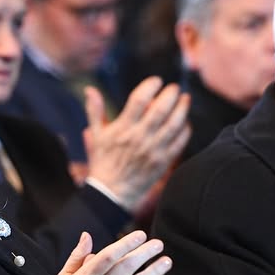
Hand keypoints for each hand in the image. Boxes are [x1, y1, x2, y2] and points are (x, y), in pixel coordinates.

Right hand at [84, 76, 190, 211]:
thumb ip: (95, 111)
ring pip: (173, 124)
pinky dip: (185, 129)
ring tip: (185, 99)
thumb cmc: (103, 161)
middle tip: (174, 88)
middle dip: (170, 94)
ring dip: (182, 108)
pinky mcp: (163, 162)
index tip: (156, 81)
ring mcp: (153, 150)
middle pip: (160, 109)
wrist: (111, 192)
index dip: (150, 86)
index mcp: (122, 128)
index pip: (139, 100)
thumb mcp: (96, 135)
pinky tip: (185, 122)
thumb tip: (89, 89)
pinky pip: (179, 142)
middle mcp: (139, 138)